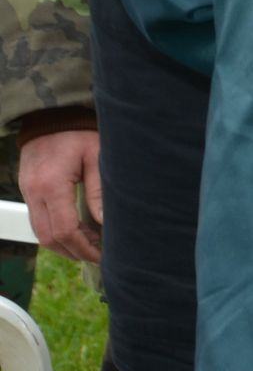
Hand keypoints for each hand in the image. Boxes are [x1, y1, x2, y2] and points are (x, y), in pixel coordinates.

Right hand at [14, 126, 100, 261]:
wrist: (51, 114)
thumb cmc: (79, 131)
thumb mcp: (98, 156)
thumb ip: (99, 191)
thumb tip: (106, 223)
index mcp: (51, 184)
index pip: (64, 229)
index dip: (84, 247)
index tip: (102, 254)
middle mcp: (34, 192)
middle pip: (49, 237)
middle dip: (74, 251)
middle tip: (98, 256)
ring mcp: (27, 191)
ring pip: (40, 232)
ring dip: (63, 245)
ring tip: (89, 247)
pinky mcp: (27, 190)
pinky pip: (38, 220)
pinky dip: (55, 231)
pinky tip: (76, 231)